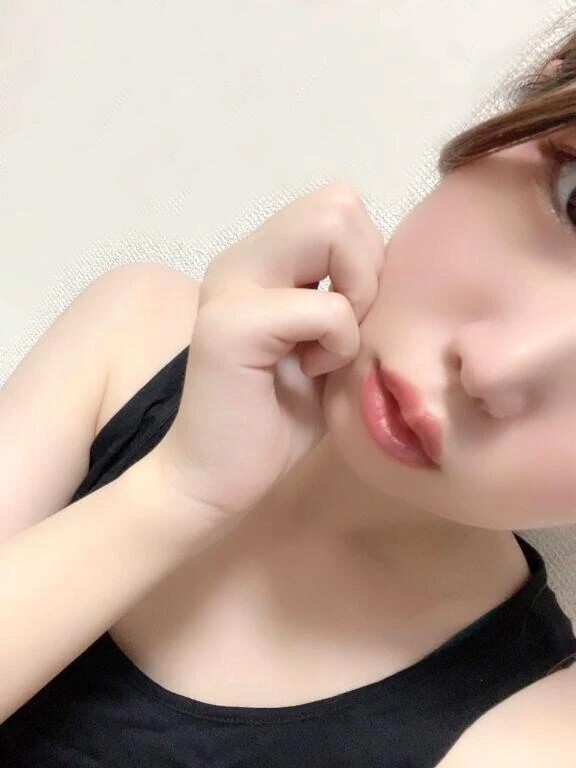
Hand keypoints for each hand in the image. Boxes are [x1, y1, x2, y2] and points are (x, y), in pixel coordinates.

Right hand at [151, 183, 384, 520]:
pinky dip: (340, 344)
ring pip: (331, 227)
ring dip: (353, 296)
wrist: (213, 479)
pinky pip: (327, 308)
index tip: (347, 320)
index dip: (364, 261)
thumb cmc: (274, 421)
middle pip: (338, 203)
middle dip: (365, 267)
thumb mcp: (324, 348)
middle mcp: (241, 259)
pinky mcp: (232, 325)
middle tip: (343, 328)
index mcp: (260, 261)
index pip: (339, 207)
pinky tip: (311, 374)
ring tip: (325, 349)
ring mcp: (231, 285)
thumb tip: (389, 270)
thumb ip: (346, 298)